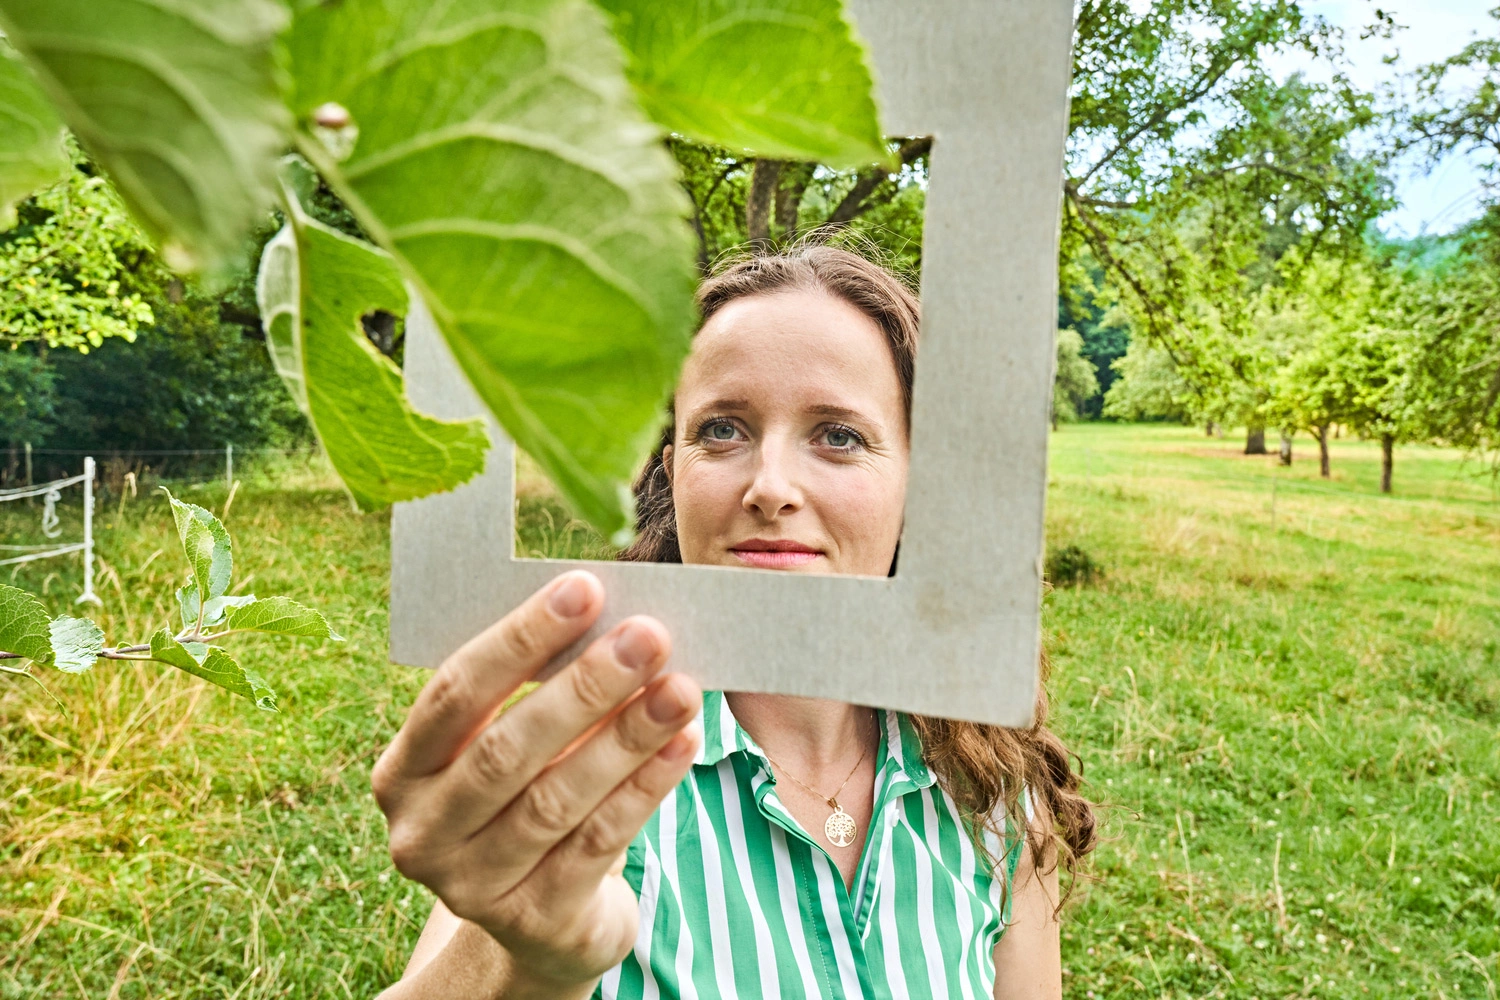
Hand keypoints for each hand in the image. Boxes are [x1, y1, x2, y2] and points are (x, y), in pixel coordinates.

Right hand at [372, 571, 700, 990]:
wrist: (545, 921)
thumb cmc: (533, 795)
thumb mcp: (518, 744)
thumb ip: (543, 689)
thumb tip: (616, 618)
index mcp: (403, 771)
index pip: (454, 693)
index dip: (519, 638)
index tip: (585, 588)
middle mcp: (423, 833)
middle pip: (505, 749)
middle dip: (584, 686)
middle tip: (648, 635)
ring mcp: (472, 887)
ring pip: (556, 800)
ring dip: (626, 736)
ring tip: (681, 688)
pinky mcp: (535, 922)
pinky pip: (598, 843)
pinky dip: (645, 787)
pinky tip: (682, 744)